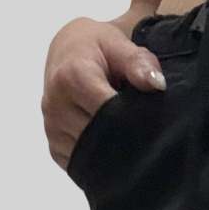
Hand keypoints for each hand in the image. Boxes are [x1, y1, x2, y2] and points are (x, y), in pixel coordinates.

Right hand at [42, 11, 165, 169]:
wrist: (68, 53)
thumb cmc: (97, 48)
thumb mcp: (119, 45)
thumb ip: (139, 63)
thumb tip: (157, 83)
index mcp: (70, 77)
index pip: (108, 112)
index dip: (132, 119)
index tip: (150, 119)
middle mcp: (55, 105)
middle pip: (100, 136)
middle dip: (125, 136)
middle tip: (144, 131)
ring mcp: (52, 129)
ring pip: (93, 155)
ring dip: (113, 150)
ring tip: (126, 133)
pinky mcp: (54, 148)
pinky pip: (83, 164)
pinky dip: (100, 159)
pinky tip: (111, 144)